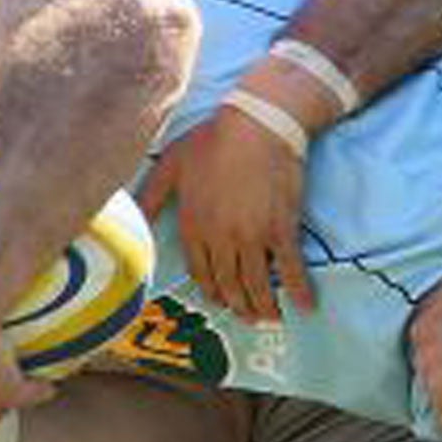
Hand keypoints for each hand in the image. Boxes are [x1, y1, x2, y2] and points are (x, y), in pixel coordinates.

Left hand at [139, 109, 314, 324]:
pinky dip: (299, 291)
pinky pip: (290, 269)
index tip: (221, 300)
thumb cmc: (213, 139)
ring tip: (271, 318)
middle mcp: (220, 239)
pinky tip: (307, 306)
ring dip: (264, 307)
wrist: (258, 123)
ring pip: (257, 285)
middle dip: (238, 306)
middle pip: (228, 285)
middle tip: (247, 316)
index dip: (211, 290)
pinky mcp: (280, 230)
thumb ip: (151, 196)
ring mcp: (252, 237)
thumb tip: (134, 220)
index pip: (200, 272)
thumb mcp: (170, 164)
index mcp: (193, 226)